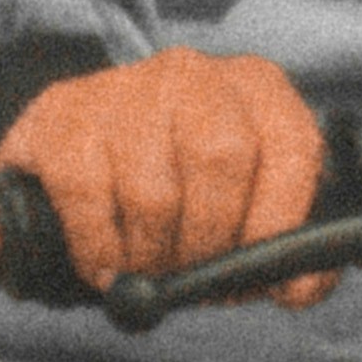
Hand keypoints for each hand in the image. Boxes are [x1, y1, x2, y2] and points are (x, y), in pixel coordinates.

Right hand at [0, 46, 333, 303]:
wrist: (78, 157)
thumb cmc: (178, 188)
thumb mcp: (242, 203)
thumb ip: (284, 245)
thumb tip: (298, 287)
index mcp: (256, 88)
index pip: (293, 145)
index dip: (283, 221)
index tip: (272, 281)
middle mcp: (194, 73)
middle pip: (222, 160)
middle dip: (210, 242)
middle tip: (194, 279)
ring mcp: (124, 87)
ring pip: (154, 193)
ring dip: (152, 256)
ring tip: (147, 269)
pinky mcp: (63, 116)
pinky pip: (89, 200)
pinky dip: (100, 252)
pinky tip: (104, 264)